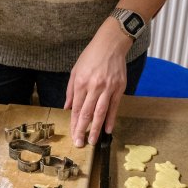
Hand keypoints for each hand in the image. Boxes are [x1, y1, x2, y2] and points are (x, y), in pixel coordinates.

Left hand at [64, 17, 132, 146]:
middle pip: (88, 113)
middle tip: (81, 143)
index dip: (75, 124)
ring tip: (94, 141)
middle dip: (83, 130)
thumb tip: (68, 108)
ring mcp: (108, 88)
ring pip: (101, 112)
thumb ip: (71, 91)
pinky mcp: (119, 88)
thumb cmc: (90, 57)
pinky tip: (108, 129)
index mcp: (81, 83)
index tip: (74, 134)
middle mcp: (94, 87)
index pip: (77, 108)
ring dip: (97, 128)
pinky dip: (111, 119)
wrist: (111, 44)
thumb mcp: (75, 71)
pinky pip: (114, 106)